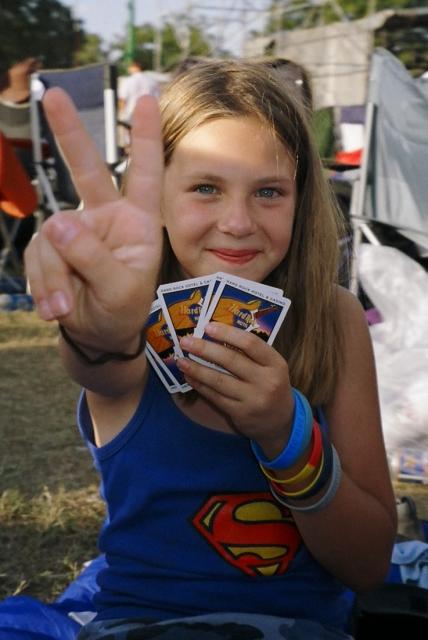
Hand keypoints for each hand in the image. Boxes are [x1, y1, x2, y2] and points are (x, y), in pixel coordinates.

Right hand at [25, 88, 163, 351]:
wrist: (98, 335)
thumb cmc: (122, 312)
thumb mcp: (120, 291)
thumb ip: (93, 258)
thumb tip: (56, 222)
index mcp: (139, 223)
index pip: (145, 174)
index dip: (145, 137)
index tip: (146, 97)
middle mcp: (106, 218)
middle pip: (87, 170)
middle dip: (70, 133)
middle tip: (54, 93)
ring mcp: (76, 231)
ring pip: (51, 237)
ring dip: (53, 276)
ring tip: (63, 307)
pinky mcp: (52, 248)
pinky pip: (37, 257)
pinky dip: (43, 284)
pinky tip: (54, 308)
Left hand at [177, 322, 294, 455]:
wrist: (281, 421)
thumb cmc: (270, 385)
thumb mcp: (270, 367)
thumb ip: (250, 353)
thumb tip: (215, 334)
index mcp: (275, 363)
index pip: (250, 343)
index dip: (228, 333)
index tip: (208, 327)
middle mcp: (266, 381)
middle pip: (231, 361)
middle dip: (205, 349)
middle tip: (186, 341)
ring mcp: (253, 399)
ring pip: (219, 380)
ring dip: (197, 369)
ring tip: (181, 360)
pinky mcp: (240, 414)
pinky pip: (216, 396)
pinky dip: (200, 385)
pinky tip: (190, 376)